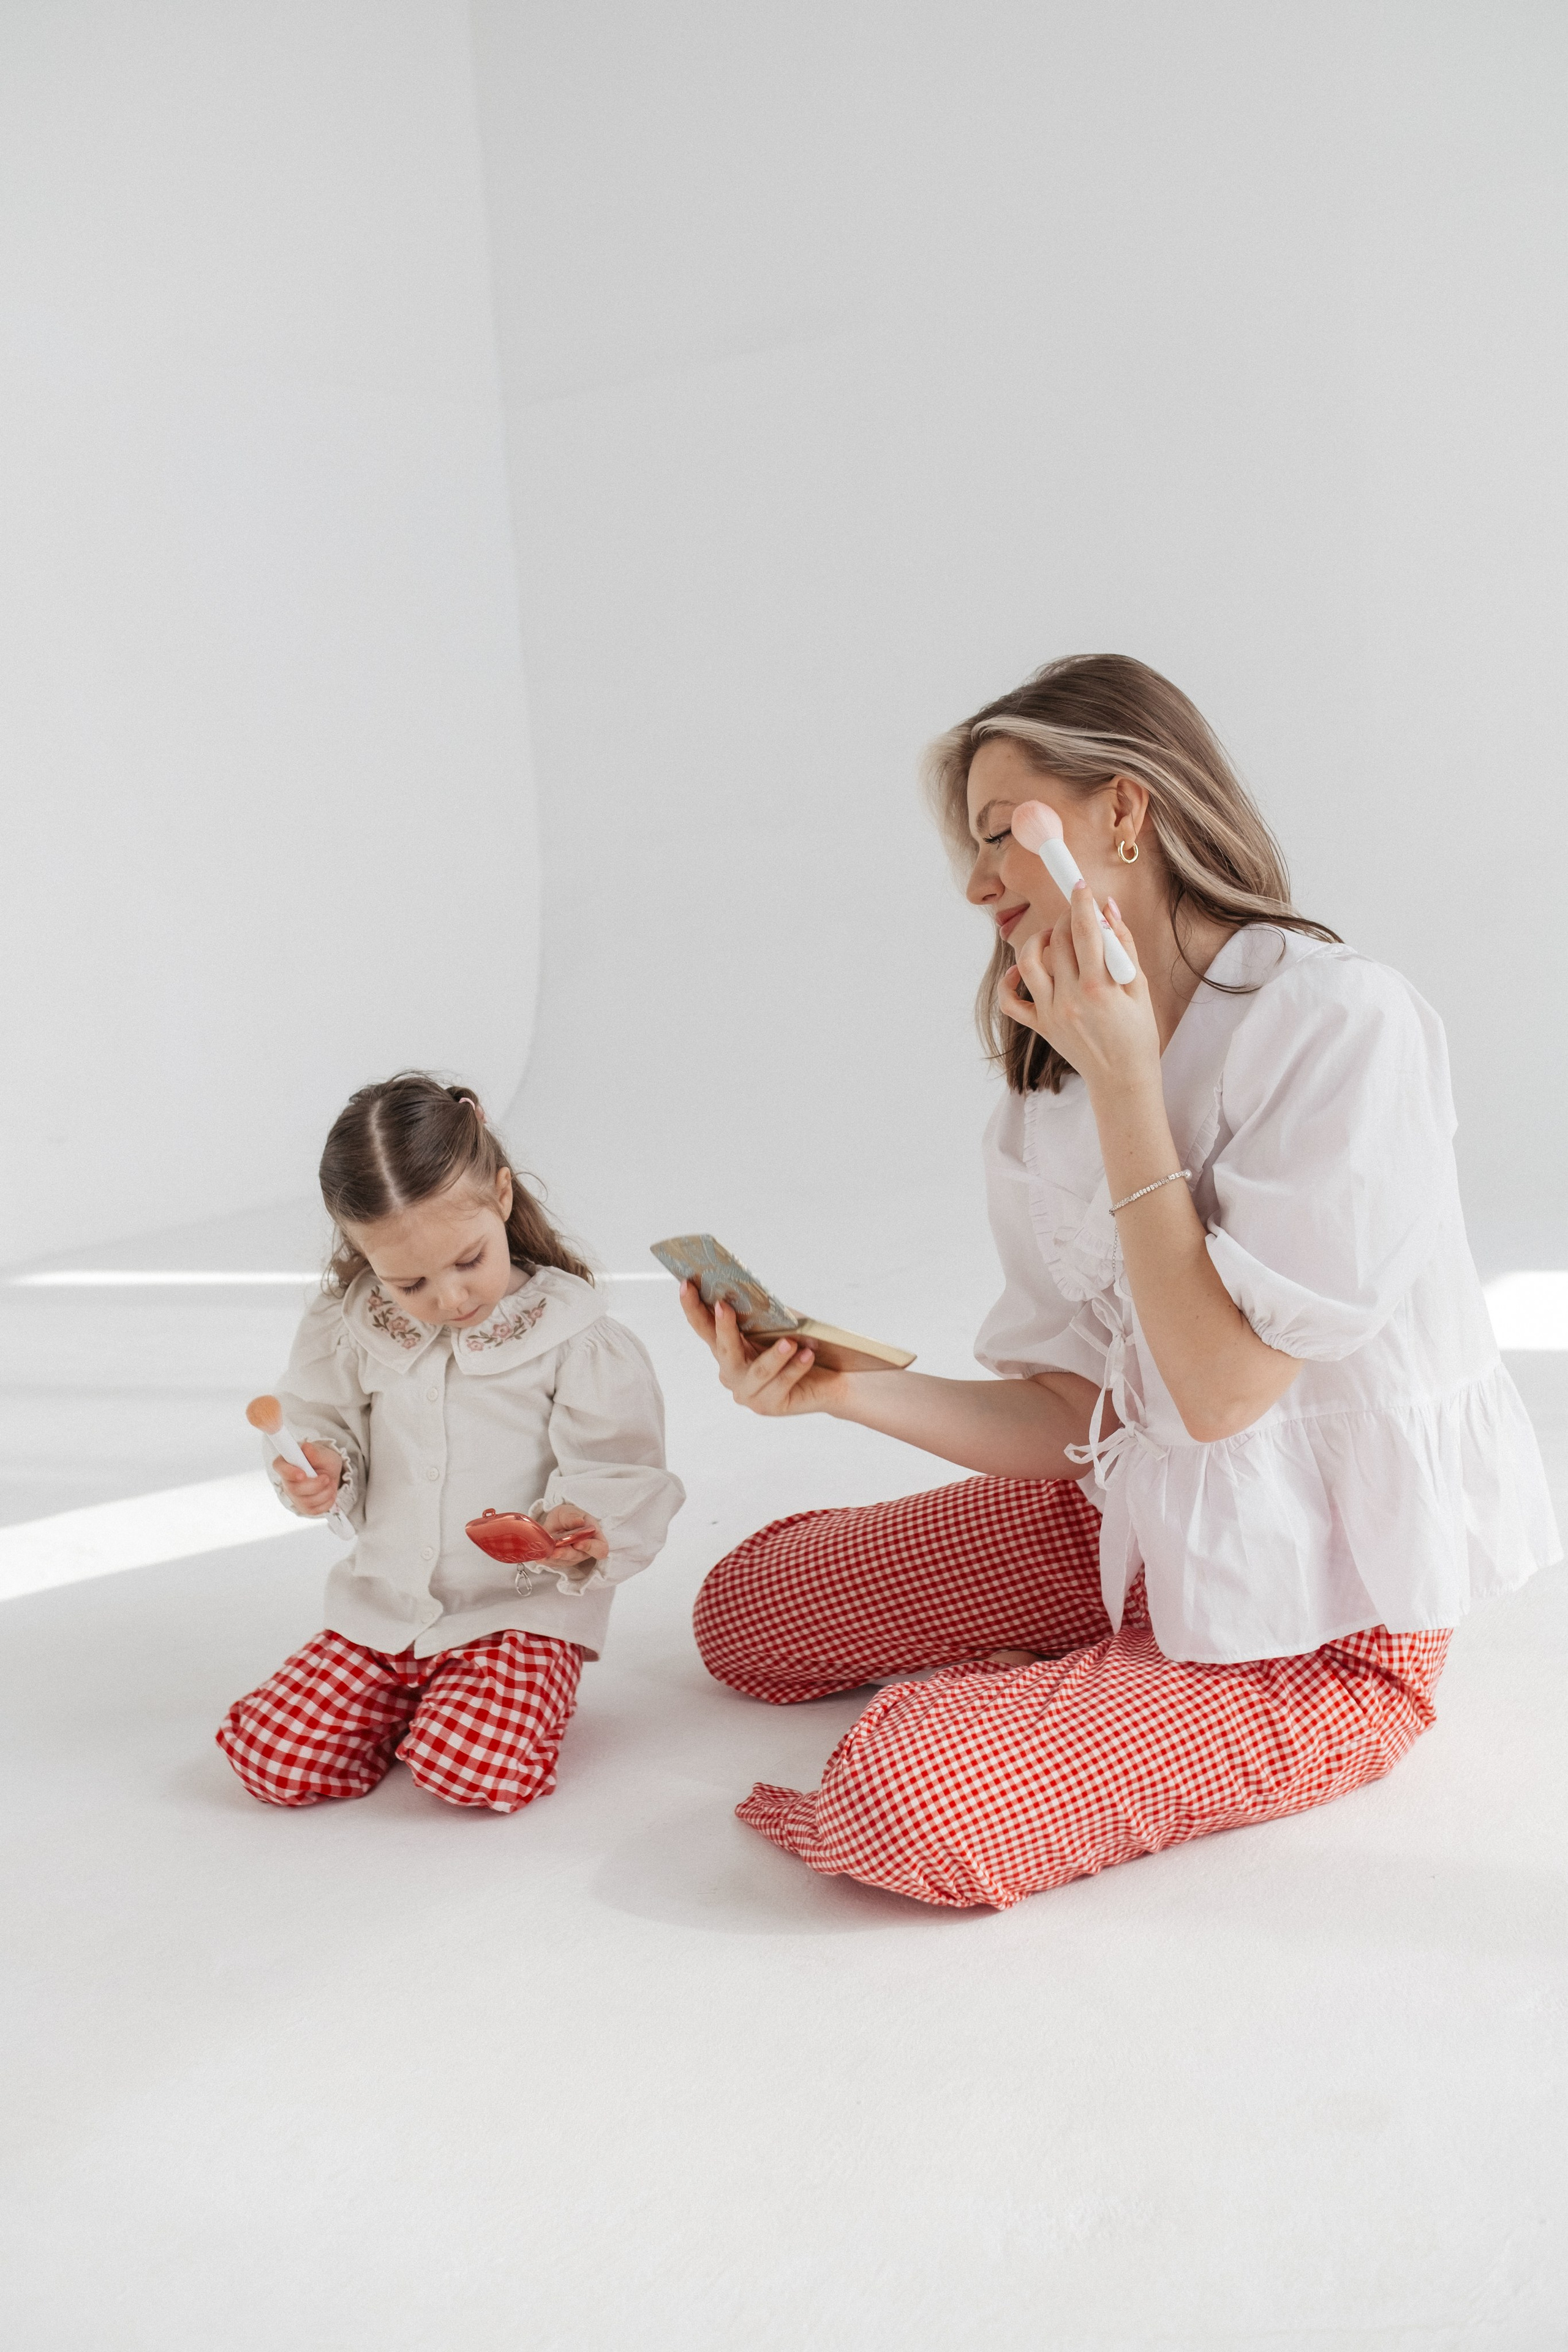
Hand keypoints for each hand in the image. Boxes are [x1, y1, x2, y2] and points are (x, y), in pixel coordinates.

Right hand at [275, 1442, 343, 1517]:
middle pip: (293, 1489)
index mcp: (287, 1462)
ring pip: (305, 1501)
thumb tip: (306, 1447)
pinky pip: (313, 1510)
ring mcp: (293, 1495)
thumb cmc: (323, 1461)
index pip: (279, 1467)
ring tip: (330, 1483)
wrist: (331, 1473)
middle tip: (327, 1478)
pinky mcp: (303, 1506)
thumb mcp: (324, 1454)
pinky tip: (329, 1492)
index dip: (289, 1472)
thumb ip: (315, 1453)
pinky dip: (326, 1502)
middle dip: (314, 1485)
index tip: (303, 1474)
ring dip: (323, 1493)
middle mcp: (286, 1480)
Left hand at [537, 1503, 608, 1566]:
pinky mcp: (558, 1561)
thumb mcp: (570, 1511)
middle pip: (578, 1557)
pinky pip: (552, 1563)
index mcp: (594, 1538)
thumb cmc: (569, 1516)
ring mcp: (571, 1558)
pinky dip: (545, 1559)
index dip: (591, 1548)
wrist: (557, 1522)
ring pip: (563, 1562)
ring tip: (544, 1553)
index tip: (578, 1543)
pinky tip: (539, 1556)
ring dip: (553, 1558)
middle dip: (566, 1554)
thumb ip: (573, 1516)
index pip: (600, 1549)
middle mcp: (584, 1551)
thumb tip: (578, 1522)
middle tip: (556, 1551)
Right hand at [678, 1283, 846, 1418]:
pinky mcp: (768, 1406)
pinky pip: (781, 1384)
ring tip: (789, 1342)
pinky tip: (807, 1355)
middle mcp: (731, 1372)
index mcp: (727, 1349)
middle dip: (723, 1327)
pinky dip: (795, 1368)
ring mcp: (748, 1393)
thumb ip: (763, 1314)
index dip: (693, 1306)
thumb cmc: (802, 1345)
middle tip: (724, 1306)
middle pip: (722, 1349)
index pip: (705, 1327)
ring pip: (757, 1372)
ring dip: (773, 1356)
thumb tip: (750, 1293)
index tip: (686, 1284)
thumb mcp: (780, 1324)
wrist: (832, 1378)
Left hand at [999, 885, 1160, 1097]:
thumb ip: (1124, 946)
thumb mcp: (1140, 988)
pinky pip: (1010, 1002)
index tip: (1079, 883)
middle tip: (1077, 913)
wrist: (1122, 1081)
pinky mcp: (1039, 1026)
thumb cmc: (1137, 1035)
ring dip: (1038, 940)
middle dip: (1066, 918)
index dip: (1081, 902)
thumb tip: (1110, 909)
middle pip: (1058, 941)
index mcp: (1099, 987)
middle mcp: (1070, 998)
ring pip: (1028, 963)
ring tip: (1053, 936)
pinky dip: (1010, 982)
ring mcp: (1051, 1013)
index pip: (1084, 931)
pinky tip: (1022, 970)